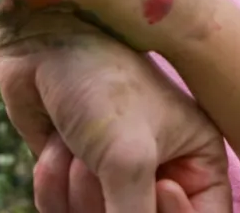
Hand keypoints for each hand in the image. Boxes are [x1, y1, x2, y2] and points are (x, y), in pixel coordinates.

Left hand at [0, 20, 229, 212]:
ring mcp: (116, 178)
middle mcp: (162, 174)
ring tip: (77, 145)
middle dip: (108, 201)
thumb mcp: (128, 156)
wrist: (41, 43)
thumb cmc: (100, 82)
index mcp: (198, 162)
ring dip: (77, 190)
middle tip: (100, 160)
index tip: (156, 185)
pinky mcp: (75, 178)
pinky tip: (56, 146)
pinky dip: (52, 184)